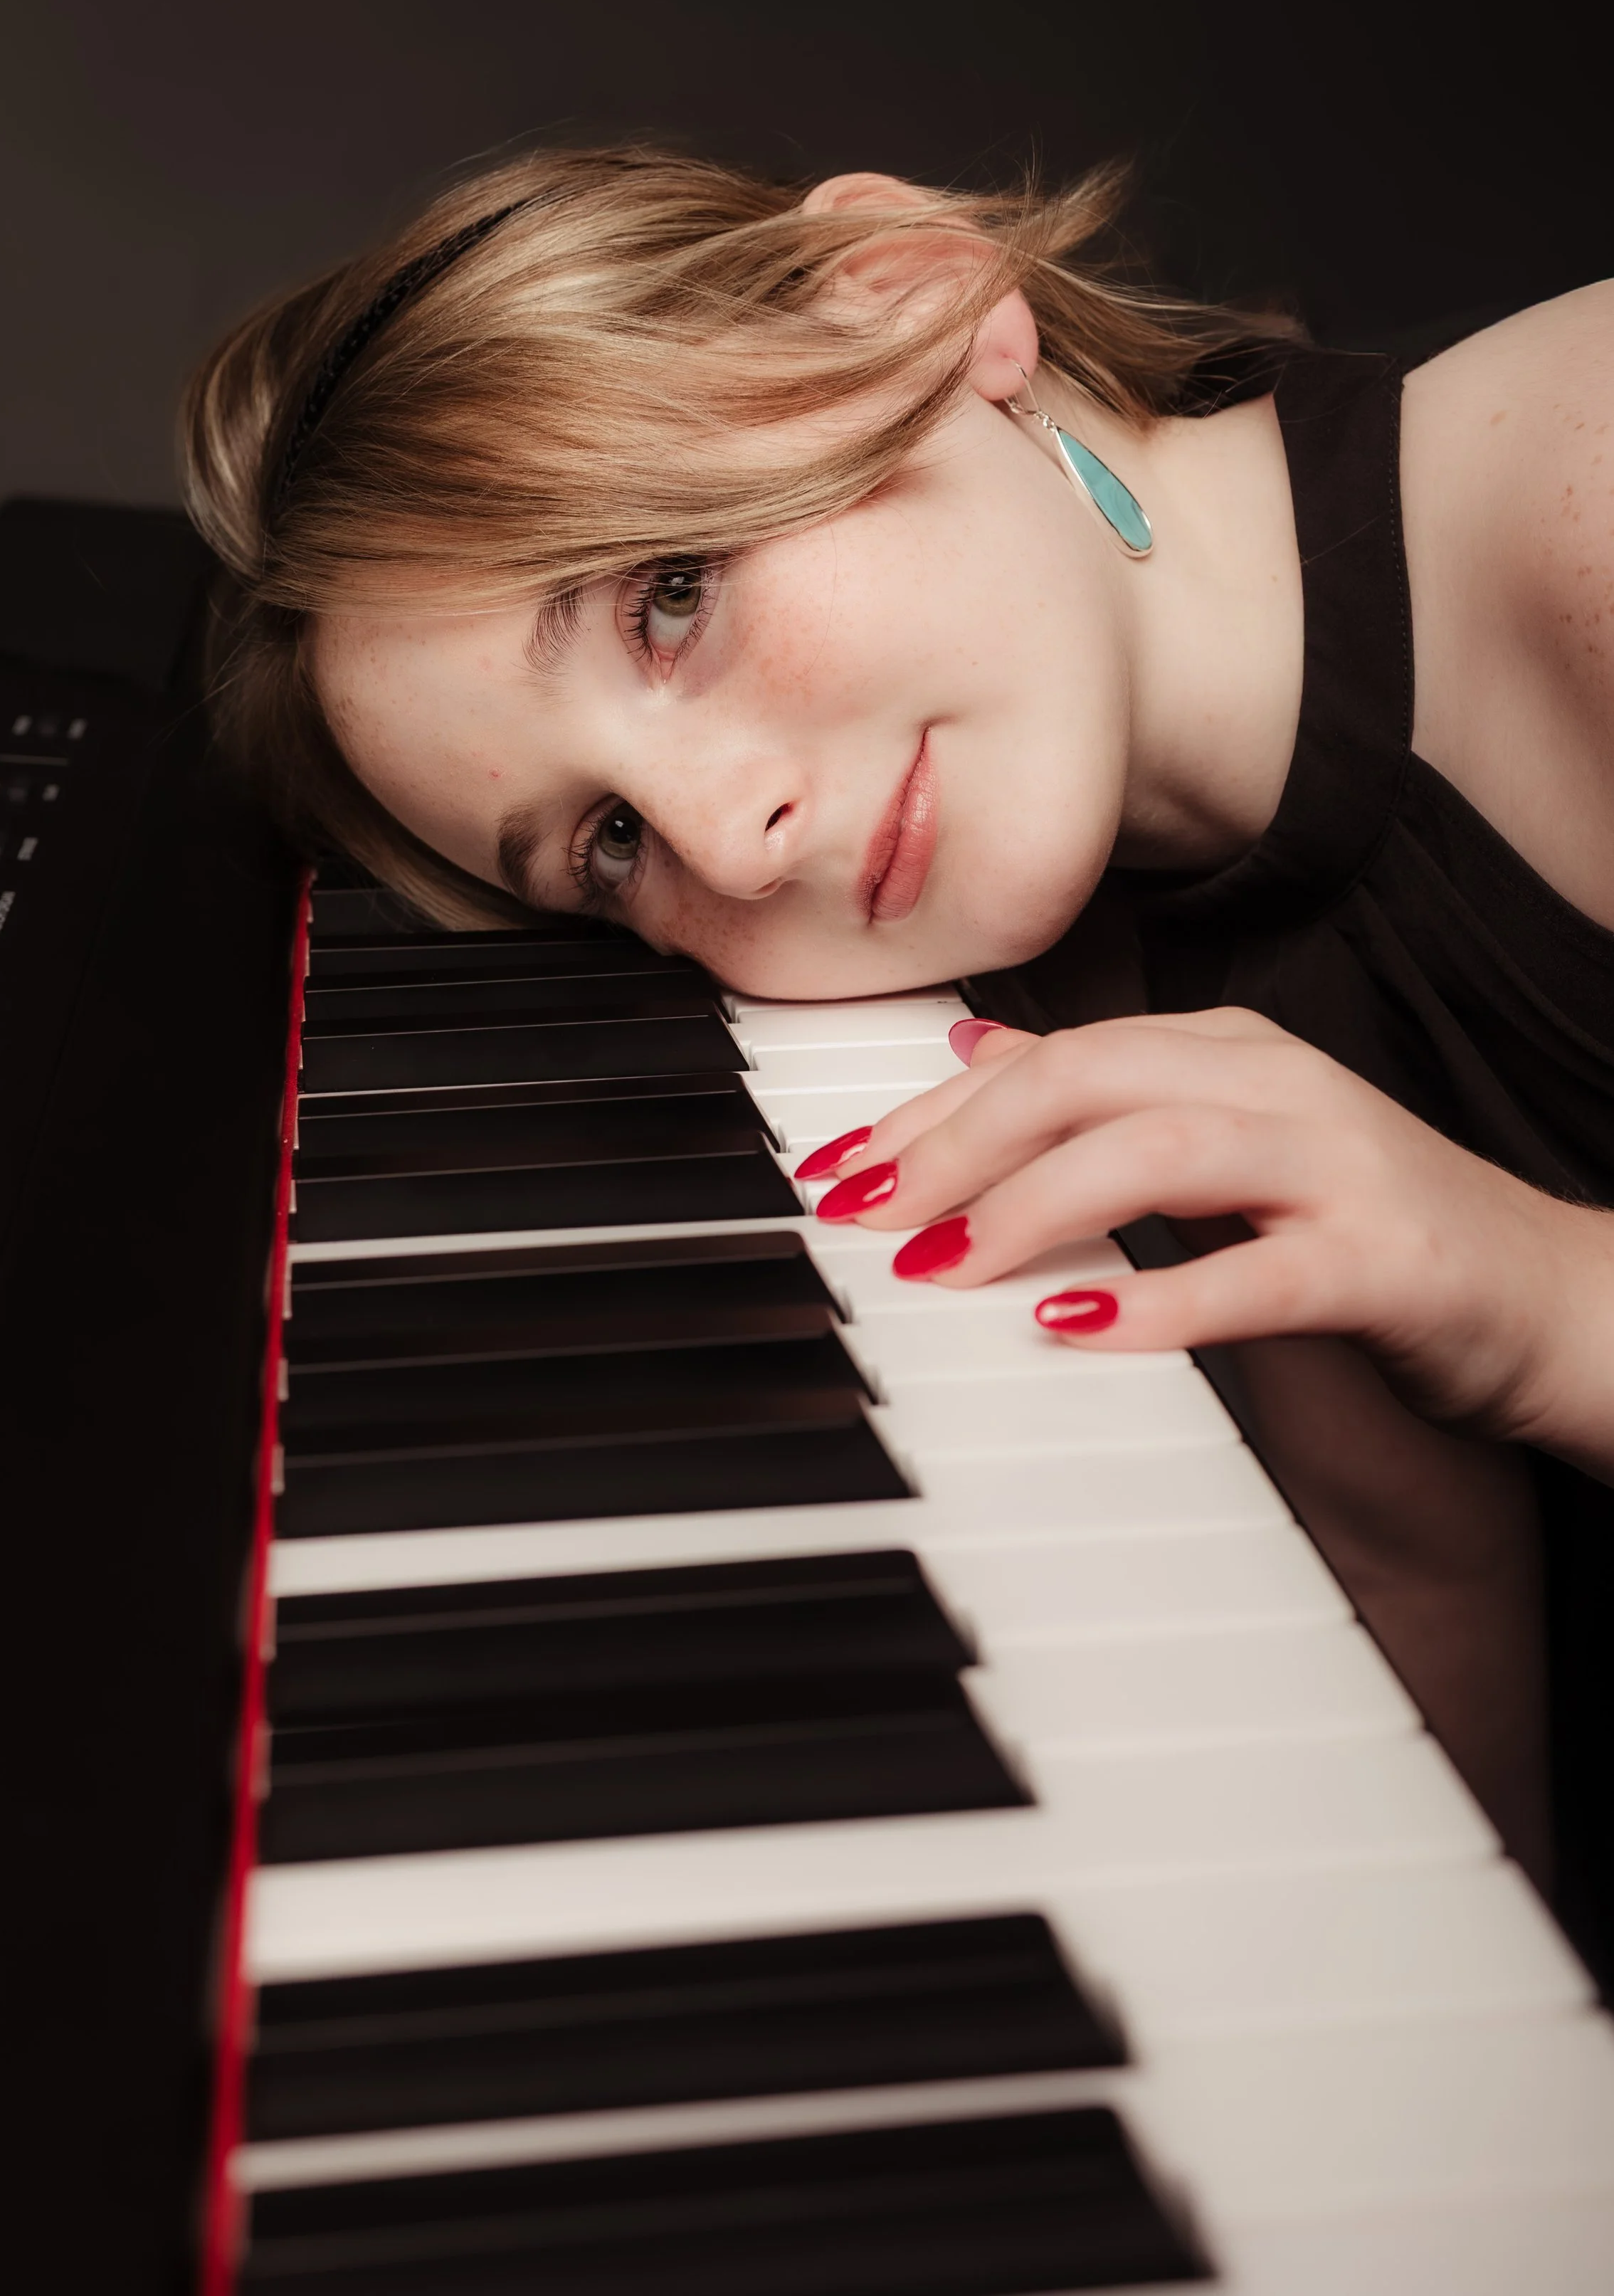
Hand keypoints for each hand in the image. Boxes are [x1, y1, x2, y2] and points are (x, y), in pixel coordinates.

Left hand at [800, 1008, 1613, 1473]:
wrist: (1558, 1303)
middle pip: (1085, 1080)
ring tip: (941, 1263)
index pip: (1050, 1058)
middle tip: (860, 1215)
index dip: (929, 1111)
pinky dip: (1160, 1299)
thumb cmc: (1377, 1233)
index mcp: (1229, 1052)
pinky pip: (1259, 1274)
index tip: (834, 1171)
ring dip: (1032, 1206)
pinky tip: (1075, 1327)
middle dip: (953, 1146)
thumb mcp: (1230, 1146)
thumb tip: (975, 1049)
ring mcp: (1338, 1167)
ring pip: (1159, 1151)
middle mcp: (1278, 1085)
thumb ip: (1110, 1098)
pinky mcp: (1387, 1261)